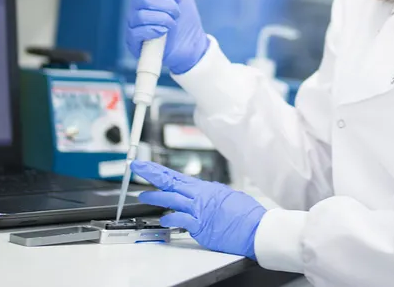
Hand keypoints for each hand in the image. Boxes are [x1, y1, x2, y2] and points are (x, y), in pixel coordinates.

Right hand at [125, 0, 208, 73]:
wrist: (191, 45)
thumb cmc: (184, 21)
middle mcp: (135, 10)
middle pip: (144, 0)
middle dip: (166, 5)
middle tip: (178, 11)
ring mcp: (133, 27)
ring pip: (141, 16)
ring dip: (163, 18)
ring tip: (173, 23)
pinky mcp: (133, 43)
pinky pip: (136, 32)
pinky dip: (153, 30)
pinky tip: (163, 31)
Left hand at [132, 160, 266, 259]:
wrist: (256, 228)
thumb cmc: (246, 214)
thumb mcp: (228, 197)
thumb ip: (213, 195)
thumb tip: (207, 195)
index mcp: (206, 189)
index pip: (177, 177)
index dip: (159, 171)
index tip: (145, 166)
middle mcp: (200, 196)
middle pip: (171, 182)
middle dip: (151, 174)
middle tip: (137, 166)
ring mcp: (199, 210)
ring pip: (172, 198)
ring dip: (155, 197)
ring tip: (142, 195)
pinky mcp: (200, 225)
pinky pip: (180, 219)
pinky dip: (169, 218)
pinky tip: (162, 218)